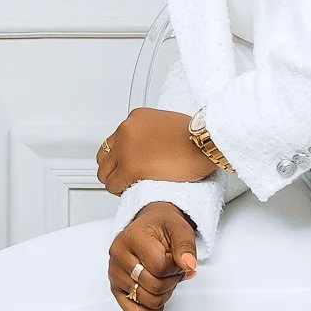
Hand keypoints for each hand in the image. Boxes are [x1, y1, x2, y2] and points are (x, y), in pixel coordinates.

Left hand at [97, 108, 217, 193]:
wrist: (206, 142)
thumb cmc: (198, 136)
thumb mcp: (169, 123)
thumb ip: (154, 132)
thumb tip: (153, 146)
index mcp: (136, 118)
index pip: (116, 140)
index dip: (121, 156)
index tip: (130, 164)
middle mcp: (126, 131)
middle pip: (105, 155)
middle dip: (114, 168)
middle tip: (125, 177)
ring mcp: (125, 149)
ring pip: (104, 171)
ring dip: (114, 180)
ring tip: (127, 186)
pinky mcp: (130, 167)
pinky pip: (113, 184)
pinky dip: (119, 190)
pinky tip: (130, 191)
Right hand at [109, 205, 198, 310]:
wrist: (150, 226)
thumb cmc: (163, 228)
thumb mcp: (180, 230)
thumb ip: (186, 247)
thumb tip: (188, 265)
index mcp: (132, 237)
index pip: (160, 267)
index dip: (175, 268)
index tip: (176, 259)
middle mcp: (118, 255)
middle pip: (153, 286)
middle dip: (171, 281)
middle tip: (172, 270)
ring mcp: (115, 273)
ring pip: (147, 301)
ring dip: (163, 294)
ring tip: (163, 278)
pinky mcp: (116, 288)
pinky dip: (151, 310)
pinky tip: (158, 296)